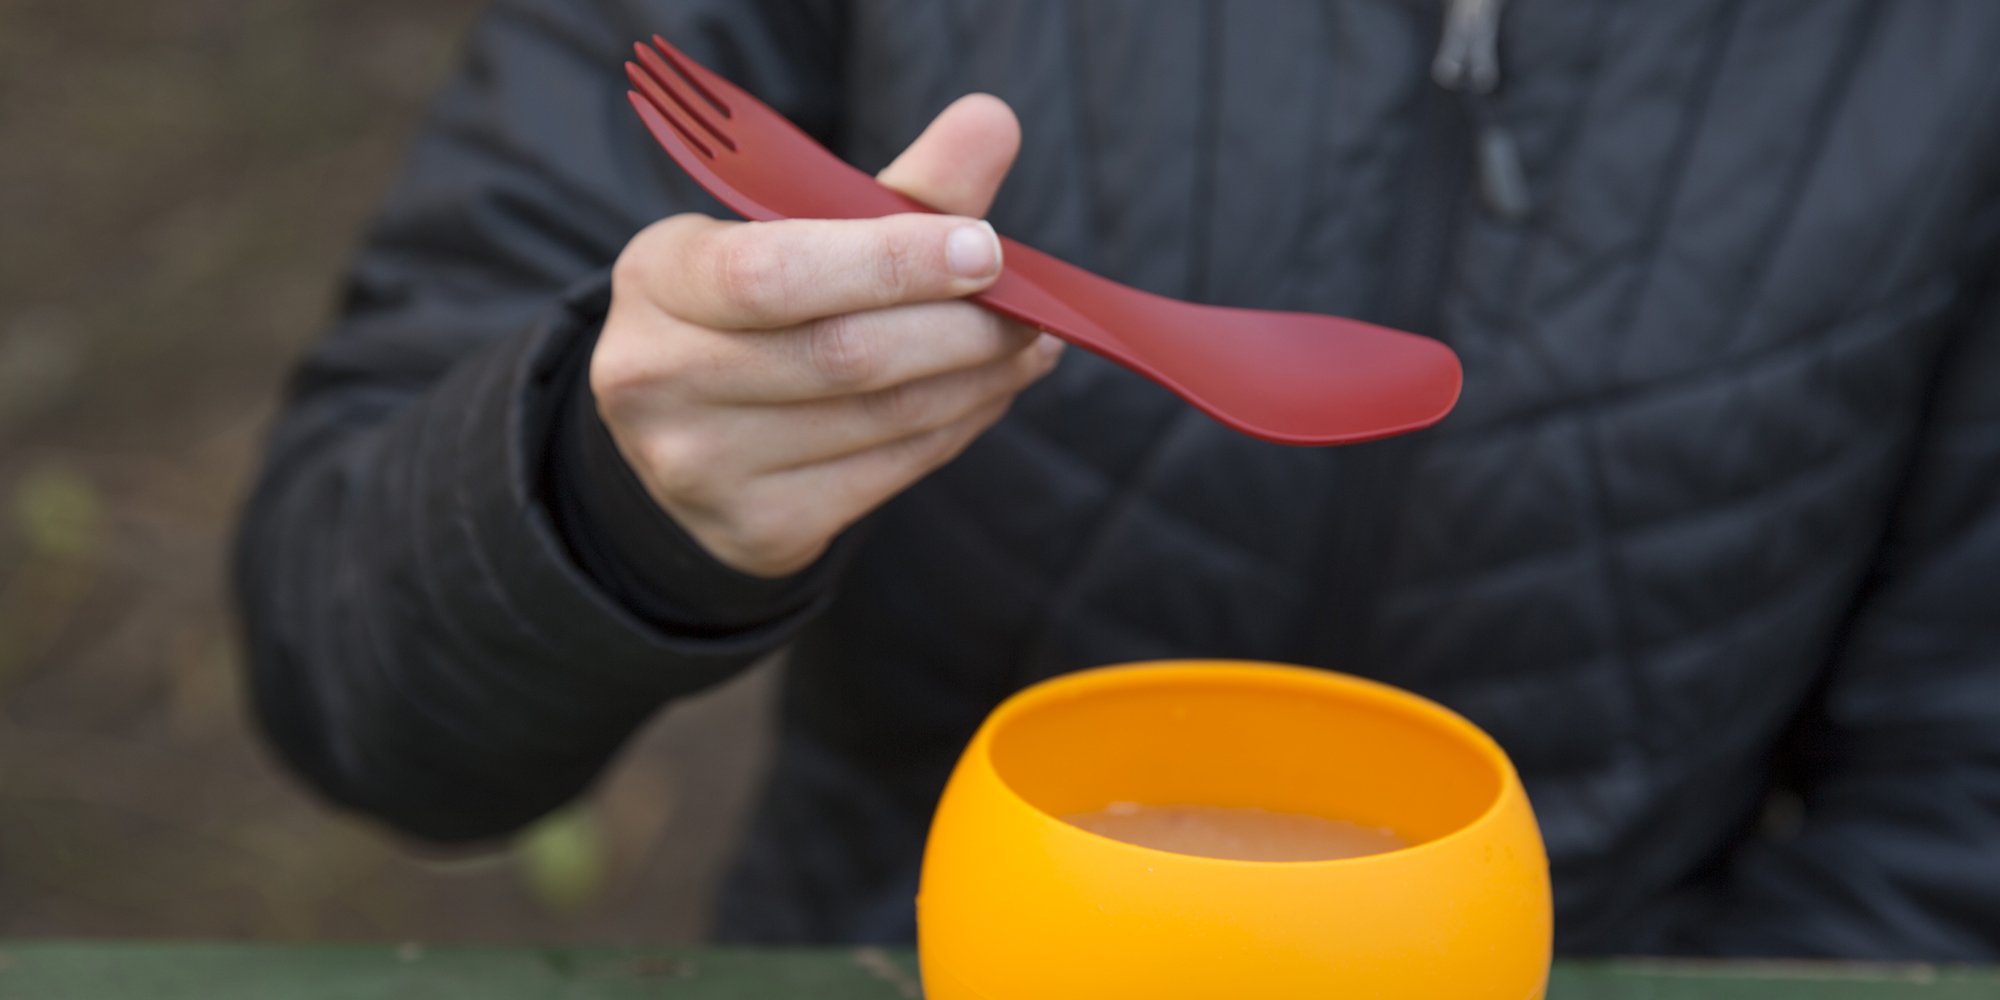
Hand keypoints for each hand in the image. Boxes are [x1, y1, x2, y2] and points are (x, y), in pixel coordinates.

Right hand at [592, 95, 1058, 576]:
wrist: (686, 440)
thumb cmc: (758, 310)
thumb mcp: (799, 235)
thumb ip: (900, 186)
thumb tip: (994, 121)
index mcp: (658, 277)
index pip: (776, 271)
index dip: (893, 262)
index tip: (987, 248)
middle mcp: (657, 376)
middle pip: (843, 354)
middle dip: (960, 329)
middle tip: (1032, 309)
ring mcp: (700, 465)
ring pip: (879, 419)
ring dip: (978, 379)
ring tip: (1028, 345)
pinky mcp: (756, 529)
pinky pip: (890, 473)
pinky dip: (958, 427)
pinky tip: (990, 392)